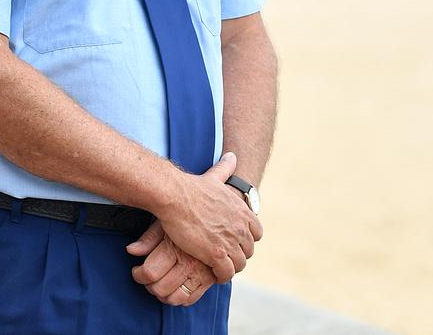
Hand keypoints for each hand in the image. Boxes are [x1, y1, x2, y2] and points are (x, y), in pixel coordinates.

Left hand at [127, 219, 216, 304]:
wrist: (218, 214)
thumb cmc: (188, 215)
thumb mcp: (166, 222)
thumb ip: (148, 238)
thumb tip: (131, 250)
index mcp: (175, 248)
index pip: (150, 273)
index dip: (138, 274)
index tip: (137, 270)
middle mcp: (189, 263)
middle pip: (161, 288)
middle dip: (149, 286)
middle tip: (146, 277)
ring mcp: (201, 273)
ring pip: (175, 298)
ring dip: (163, 295)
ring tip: (159, 283)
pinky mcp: (210, 279)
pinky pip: (191, 299)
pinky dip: (180, 298)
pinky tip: (175, 286)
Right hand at [155, 152, 262, 280]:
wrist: (175, 196)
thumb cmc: (191, 187)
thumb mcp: (214, 177)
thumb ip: (226, 168)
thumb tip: (232, 155)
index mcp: (242, 210)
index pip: (257, 232)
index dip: (246, 238)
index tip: (233, 240)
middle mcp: (241, 226)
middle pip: (249, 250)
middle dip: (238, 254)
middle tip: (224, 255)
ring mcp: (231, 241)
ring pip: (240, 264)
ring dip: (230, 267)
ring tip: (218, 267)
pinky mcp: (218, 255)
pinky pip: (227, 273)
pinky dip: (221, 275)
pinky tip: (211, 272)